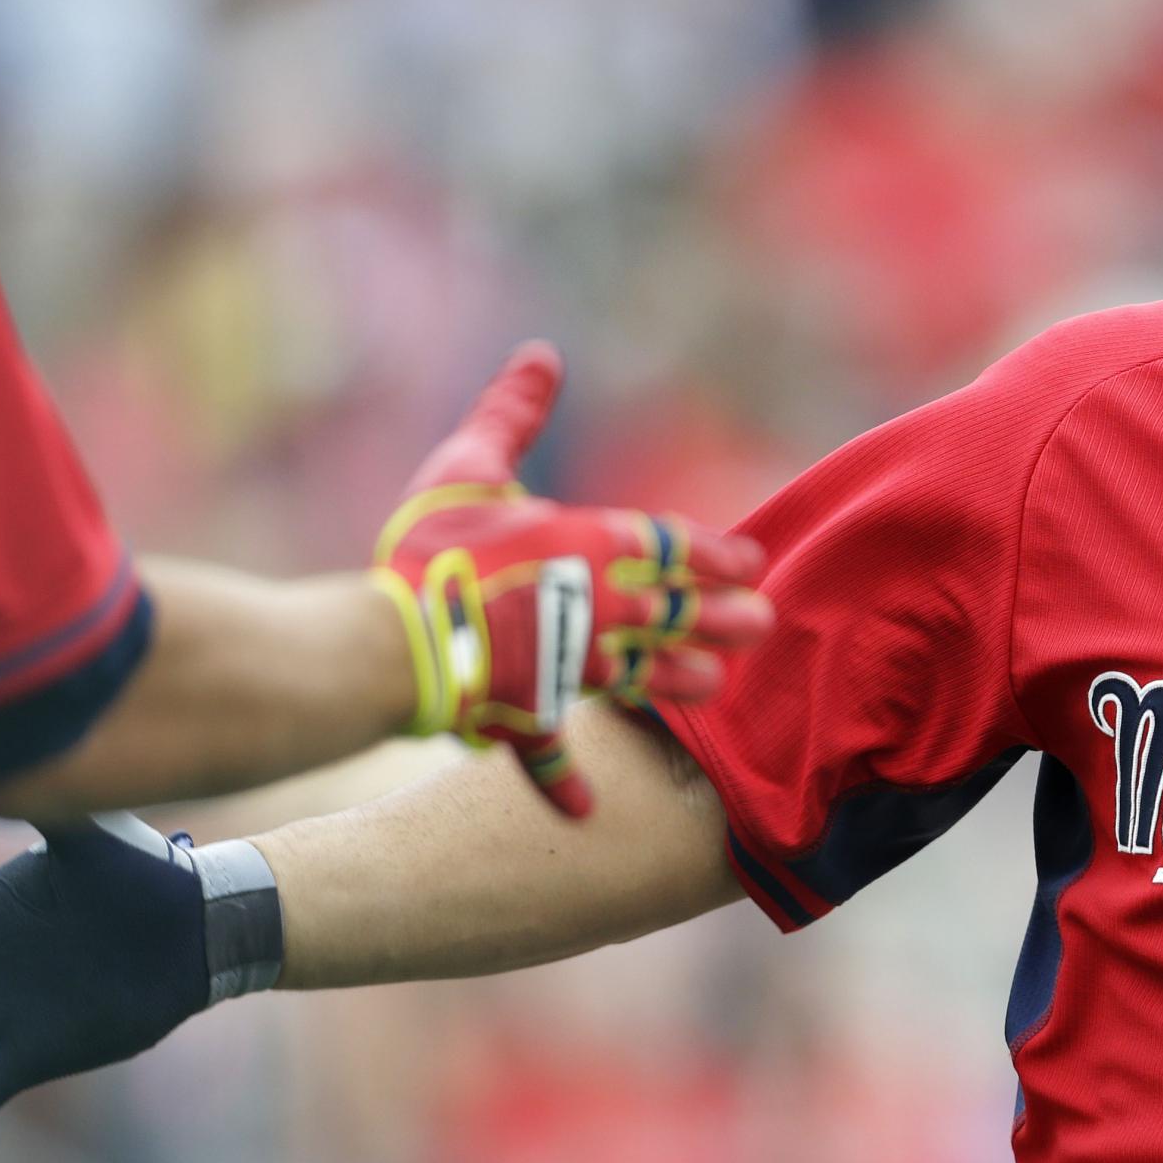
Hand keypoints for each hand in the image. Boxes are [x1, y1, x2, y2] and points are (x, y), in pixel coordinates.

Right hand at [376, 343, 772, 816]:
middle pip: (677, 612)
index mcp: (589, 546)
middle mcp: (598, 609)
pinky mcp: (529, 713)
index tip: (751, 563)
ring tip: (714, 685)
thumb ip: (512, 413)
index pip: (671, 546)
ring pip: (642, 676)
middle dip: (722, 617)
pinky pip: (547, 751)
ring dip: (680, 680)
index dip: (714, 554)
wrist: (397, 640)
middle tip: (765, 624)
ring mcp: (570, 667)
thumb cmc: (432, 548)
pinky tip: (590, 808)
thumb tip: (542, 353)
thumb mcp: (472, 467)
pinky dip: (564, 779)